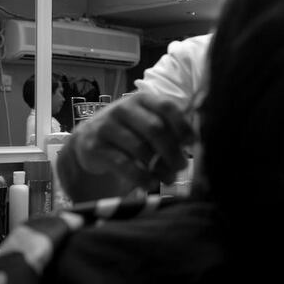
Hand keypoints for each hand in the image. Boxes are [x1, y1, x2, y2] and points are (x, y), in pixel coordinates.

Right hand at [60, 93, 194, 200]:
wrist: (89, 138)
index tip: (192, 143)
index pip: (167, 107)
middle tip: (182, 166)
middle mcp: (123, 108)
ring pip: (140, 148)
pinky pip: (123, 164)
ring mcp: (107, 126)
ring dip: (159, 167)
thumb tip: (193, 146)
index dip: (182, 125)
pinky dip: (141, 176)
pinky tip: (151, 184)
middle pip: (155, 129)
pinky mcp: (95, 146)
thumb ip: (169, 129)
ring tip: (170, 178)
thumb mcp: (147, 123)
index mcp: (142, 99)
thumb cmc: (130, 131)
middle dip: (173, 151)